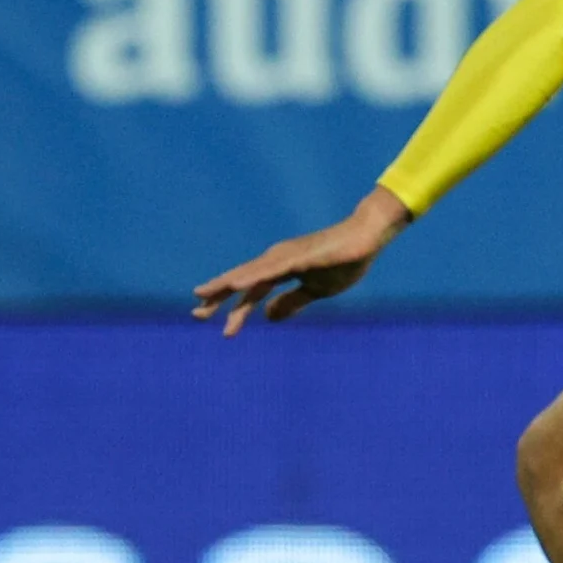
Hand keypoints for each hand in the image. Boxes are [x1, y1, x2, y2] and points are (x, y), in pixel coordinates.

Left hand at [192, 188, 412, 336]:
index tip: (212, 324)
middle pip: (242, 282)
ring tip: (204, 297)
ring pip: (250, 275)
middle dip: (218, 298)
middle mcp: (276, 261)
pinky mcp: (299, 257)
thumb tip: (267, 317)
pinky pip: (271, 270)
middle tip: (195, 316)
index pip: (250, 291)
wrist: (367, 238)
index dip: (232, 307)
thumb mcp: (315, 290)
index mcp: (280, 270)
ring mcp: (286, 257)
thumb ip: (292, 302)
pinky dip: (252, 278)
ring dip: (227, 287)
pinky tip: (237, 285)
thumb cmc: (343, 261)